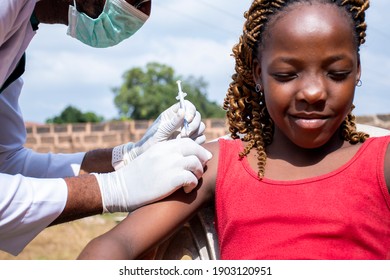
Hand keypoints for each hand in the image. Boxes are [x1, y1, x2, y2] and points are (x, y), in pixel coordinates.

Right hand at [95, 138, 211, 212]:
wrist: (120, 188)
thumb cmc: (135, 178)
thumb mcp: (150, 159)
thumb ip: (165, 155)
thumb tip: (181, 158)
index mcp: (162, 146)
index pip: (187, 141)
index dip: (198, 149)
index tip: (202, 158)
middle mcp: (167, 153)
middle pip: (196, 149)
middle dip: (202, 159)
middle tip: (200, 170)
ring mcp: (170, 165)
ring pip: (196, 164)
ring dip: (197, 174)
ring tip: (191, 181)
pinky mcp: (171, 180)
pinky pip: (192, 179)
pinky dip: (193, 185)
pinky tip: (186, 190)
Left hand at [112, 100, 205, 169]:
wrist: (151, 153)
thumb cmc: (152, 140)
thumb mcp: (162, 130)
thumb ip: (173, 122)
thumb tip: (183, 110)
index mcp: (174, 113)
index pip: (188, 105)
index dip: (191, 110)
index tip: (187, 119)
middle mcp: (182, 120)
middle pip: (197, 116)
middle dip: (193, 124)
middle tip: (184, 134)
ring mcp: (188, 130)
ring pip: (201, 127)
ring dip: (195, 133)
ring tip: (182, 140)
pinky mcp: (191, 140)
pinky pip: (201, 138)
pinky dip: (196, 141)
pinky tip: (186, 145)